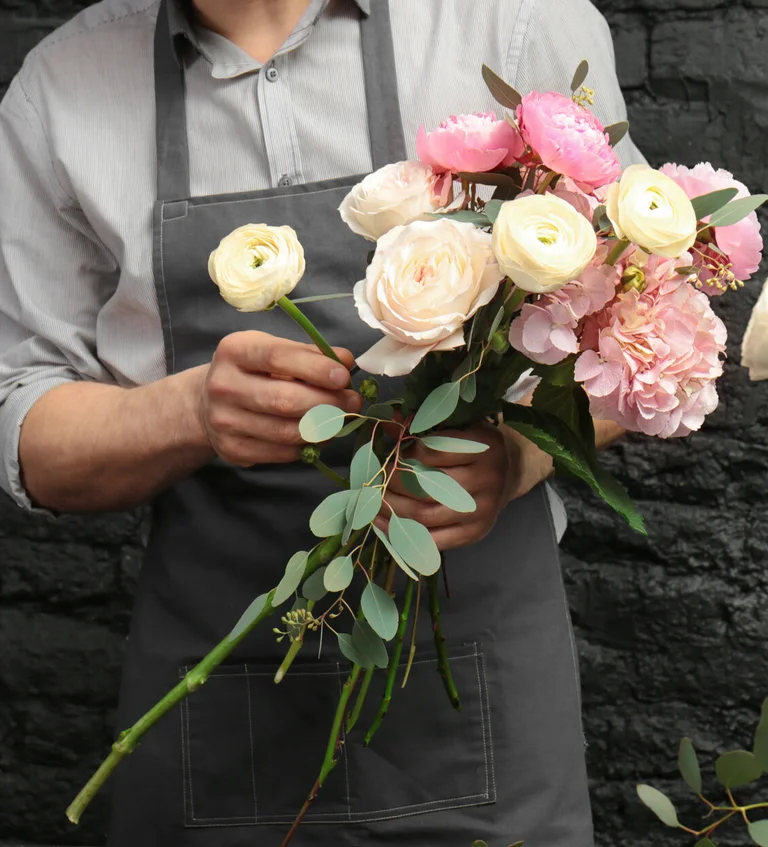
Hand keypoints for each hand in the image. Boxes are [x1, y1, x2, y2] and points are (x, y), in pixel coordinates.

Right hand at [199, 331, 361, 465]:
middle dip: (327, 402)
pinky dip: (308, 444)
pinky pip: (282, 452)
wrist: (207, 403)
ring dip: (323, 427)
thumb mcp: (272, 350)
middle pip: (284, 399)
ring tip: (342, 418)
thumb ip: (309, 354)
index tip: (344, 376)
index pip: (278, 358)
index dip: (315, 368)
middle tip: (352, 401)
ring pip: (286, 431)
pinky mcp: (232, 449)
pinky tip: (320, 434)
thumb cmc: (252, 371)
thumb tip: (346, 362)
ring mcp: (225, 421)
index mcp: (234, 351)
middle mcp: (224, 386)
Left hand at [376, 421, 552, 550]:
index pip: (431, 451)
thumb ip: (422, 425)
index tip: (391, 455)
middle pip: (426, 486)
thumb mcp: (456, 426)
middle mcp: (487, 478)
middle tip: (373, 481)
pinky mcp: (476, 533)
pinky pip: (435, 541)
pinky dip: (405, 536)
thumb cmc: (474, 445)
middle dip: (392, 485)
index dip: (405, 454)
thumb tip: (385, 421)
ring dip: (393, 511)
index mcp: (482, 445)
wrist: (510, 471)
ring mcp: (483, 509)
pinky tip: (385, 525)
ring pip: (426, 515)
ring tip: (372, 503)